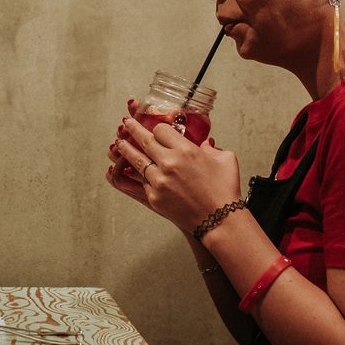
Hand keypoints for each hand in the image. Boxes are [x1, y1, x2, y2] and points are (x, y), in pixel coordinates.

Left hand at [113, 115, 239, 230]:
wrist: (219, 220)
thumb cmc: (225, 189)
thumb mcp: (226, 159)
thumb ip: (212, 148)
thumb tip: (205, 145)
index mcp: (186, 150)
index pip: (161, 130)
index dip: (158, 128)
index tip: (157, 130)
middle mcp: (169, 163)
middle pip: (144, 141)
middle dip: (133, 130)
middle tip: (126, 124)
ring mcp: (159, 181)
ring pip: (136, 160)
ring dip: (125, 150)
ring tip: (118, 143)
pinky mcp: (154, 197)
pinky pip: (141, 181)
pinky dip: (135, 173)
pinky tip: (130, 169)